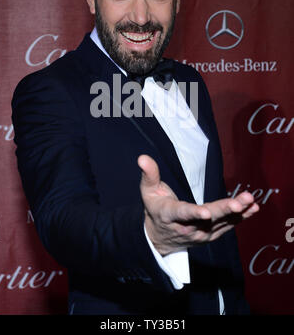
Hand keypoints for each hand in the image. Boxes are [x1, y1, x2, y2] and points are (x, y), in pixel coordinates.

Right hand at [138, 154, 258, 255]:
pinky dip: (241, 218)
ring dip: (238, 212)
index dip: (194, 213)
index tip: (206, 212)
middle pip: (208, 219)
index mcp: (169, 215)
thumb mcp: (148, 191)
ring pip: (221, 223)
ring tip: (251, 201)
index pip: (182, 213)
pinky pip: (227, 227)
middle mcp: (186, 227)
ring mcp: (200, 233)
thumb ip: (149, 174)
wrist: (159, 237)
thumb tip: (142, 157)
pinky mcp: (210, 235)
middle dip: (225, 209)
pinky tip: (253, 208)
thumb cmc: (155, 208)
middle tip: (241, 201)